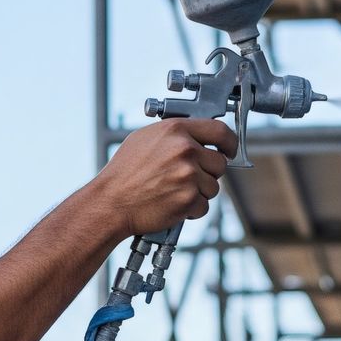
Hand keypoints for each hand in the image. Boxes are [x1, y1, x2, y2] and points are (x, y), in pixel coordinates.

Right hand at [90, 118, 237, 238]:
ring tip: (174, 191)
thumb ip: (175, 134)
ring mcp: (188, 175)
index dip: (230, 142)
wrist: (111, 202)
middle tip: (188, 178)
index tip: (229, 150)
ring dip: (199, 192)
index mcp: (176, 131)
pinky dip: (192, 209)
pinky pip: (204, 206)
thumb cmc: (124, 172)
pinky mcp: (188, 199)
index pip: (221, 131)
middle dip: (208, 173)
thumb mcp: (145, 139)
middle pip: (219, 163)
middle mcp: (185, 150)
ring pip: (213, 187)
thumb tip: (198, 136)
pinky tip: (172, 203)